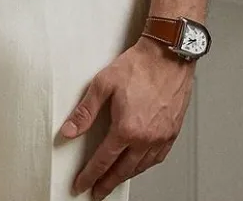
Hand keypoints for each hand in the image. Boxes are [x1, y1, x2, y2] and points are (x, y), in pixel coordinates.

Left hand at [60, 35, 194, 198]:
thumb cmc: (138, 66)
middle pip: (122, 170)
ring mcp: (161, 137)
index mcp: (127, 128)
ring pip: (141, 167)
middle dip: (107, 183)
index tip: (81, 185)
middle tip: (97, 192)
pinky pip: (157, 158)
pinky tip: (139, 164)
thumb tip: (70, 130)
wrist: (168, 55)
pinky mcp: (172, 132)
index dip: (90, 175)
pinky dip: (145, 166)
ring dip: (125, 176)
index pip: (103, 160)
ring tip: (114, 180)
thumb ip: (85, 111)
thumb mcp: (103, 84)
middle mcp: (146, 138)